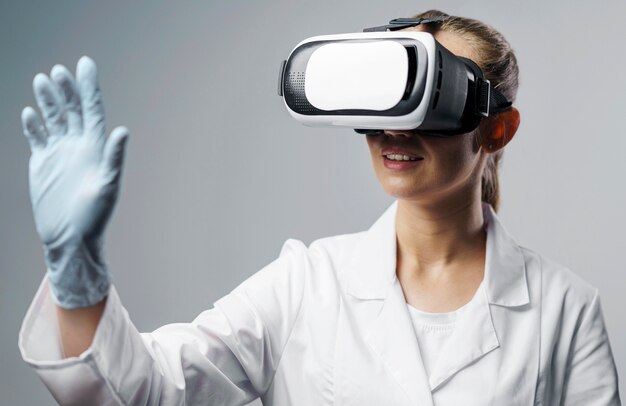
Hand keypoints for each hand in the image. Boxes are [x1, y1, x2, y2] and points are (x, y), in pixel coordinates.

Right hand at [21, 56, 128, 308]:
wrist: (71, 239)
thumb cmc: (95, 217)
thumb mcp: (108, 186)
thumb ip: (114, 158)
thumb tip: (123, 130)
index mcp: (95, 147)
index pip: (92, 109)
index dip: (89, 86)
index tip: (84, 63)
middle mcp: (78, 146)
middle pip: (70, 109)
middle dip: (66, 89)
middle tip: (58, 70)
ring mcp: (59, 153)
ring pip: (53, 119)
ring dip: (48, 100)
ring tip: (42, 79)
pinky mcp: (42, 164)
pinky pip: (37, 138)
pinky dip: (33, 124)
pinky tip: (30, 112)